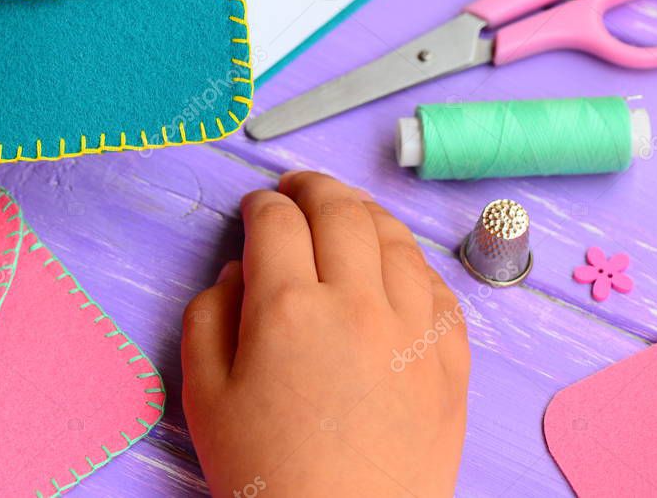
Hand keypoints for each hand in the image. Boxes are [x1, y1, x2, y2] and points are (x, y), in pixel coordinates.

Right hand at [182, 172, 468, 496]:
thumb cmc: (265, 472)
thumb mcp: (204, 396)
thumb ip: (208, 316)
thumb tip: (238, 270)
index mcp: (288, 309)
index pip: (276, 221)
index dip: (260, 203)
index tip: (254, 206)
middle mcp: (357, 304)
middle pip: (341, 211)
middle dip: (312, 187)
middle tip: (296, 188)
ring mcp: (413, 330)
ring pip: (396, 239)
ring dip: (365, 213)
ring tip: (346, 214)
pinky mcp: (451, 361)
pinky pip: (440, 287)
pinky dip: (413, 262)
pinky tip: (396, 267)